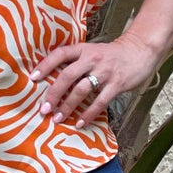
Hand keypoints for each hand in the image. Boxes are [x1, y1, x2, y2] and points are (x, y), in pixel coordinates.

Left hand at [29, 30, 161, 127]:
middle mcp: (92, 58)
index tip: (33, 78)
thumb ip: (76, 62)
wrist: (139, 51)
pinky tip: (80, 123)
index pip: (60, 54)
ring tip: (58, 118)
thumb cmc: (111, 55)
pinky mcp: (117, 84)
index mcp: (83, 49)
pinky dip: (89, 114)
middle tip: (44, 109)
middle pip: (68, 75)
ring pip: (82, 90)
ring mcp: (105, 71)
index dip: (45, 65)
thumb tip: (53, 80)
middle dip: (54, 94)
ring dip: (68, 106)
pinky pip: (100, 101)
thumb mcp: (92, 51)